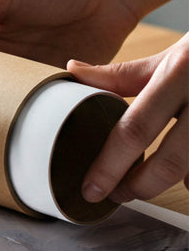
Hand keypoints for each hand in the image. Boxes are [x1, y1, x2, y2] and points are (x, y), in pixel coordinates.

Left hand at [70, 35, 188, 203]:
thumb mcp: (168, 56)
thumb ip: (122, 73)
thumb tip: (73, 72)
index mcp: (178, 74)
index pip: (135, 129)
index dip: (109, 165)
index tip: (91, 189)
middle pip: (169, 160)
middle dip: (139, 185)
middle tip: (117, 194)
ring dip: (167, 185)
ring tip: (143, 187)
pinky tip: (185, 181)